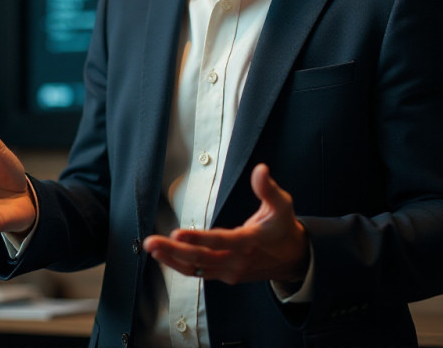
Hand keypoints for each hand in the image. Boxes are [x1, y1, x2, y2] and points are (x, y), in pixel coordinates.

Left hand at [143, 163, 308, 284]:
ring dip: (171, 259)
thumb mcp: (282, 205)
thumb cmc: (283, 227)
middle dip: (174, 251)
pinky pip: (198, 272)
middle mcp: (237, 261)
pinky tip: (163, 255)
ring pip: (196, 268)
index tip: (177, 233)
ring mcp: (229, 271)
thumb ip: (268, 188)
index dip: (199, 238)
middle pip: (201, 258)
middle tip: (151, 242)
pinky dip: (179, 265)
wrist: (292, 259)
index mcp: (250, 241)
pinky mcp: (224, 274)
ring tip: (150, 247)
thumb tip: (261, 169)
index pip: (221, 242)